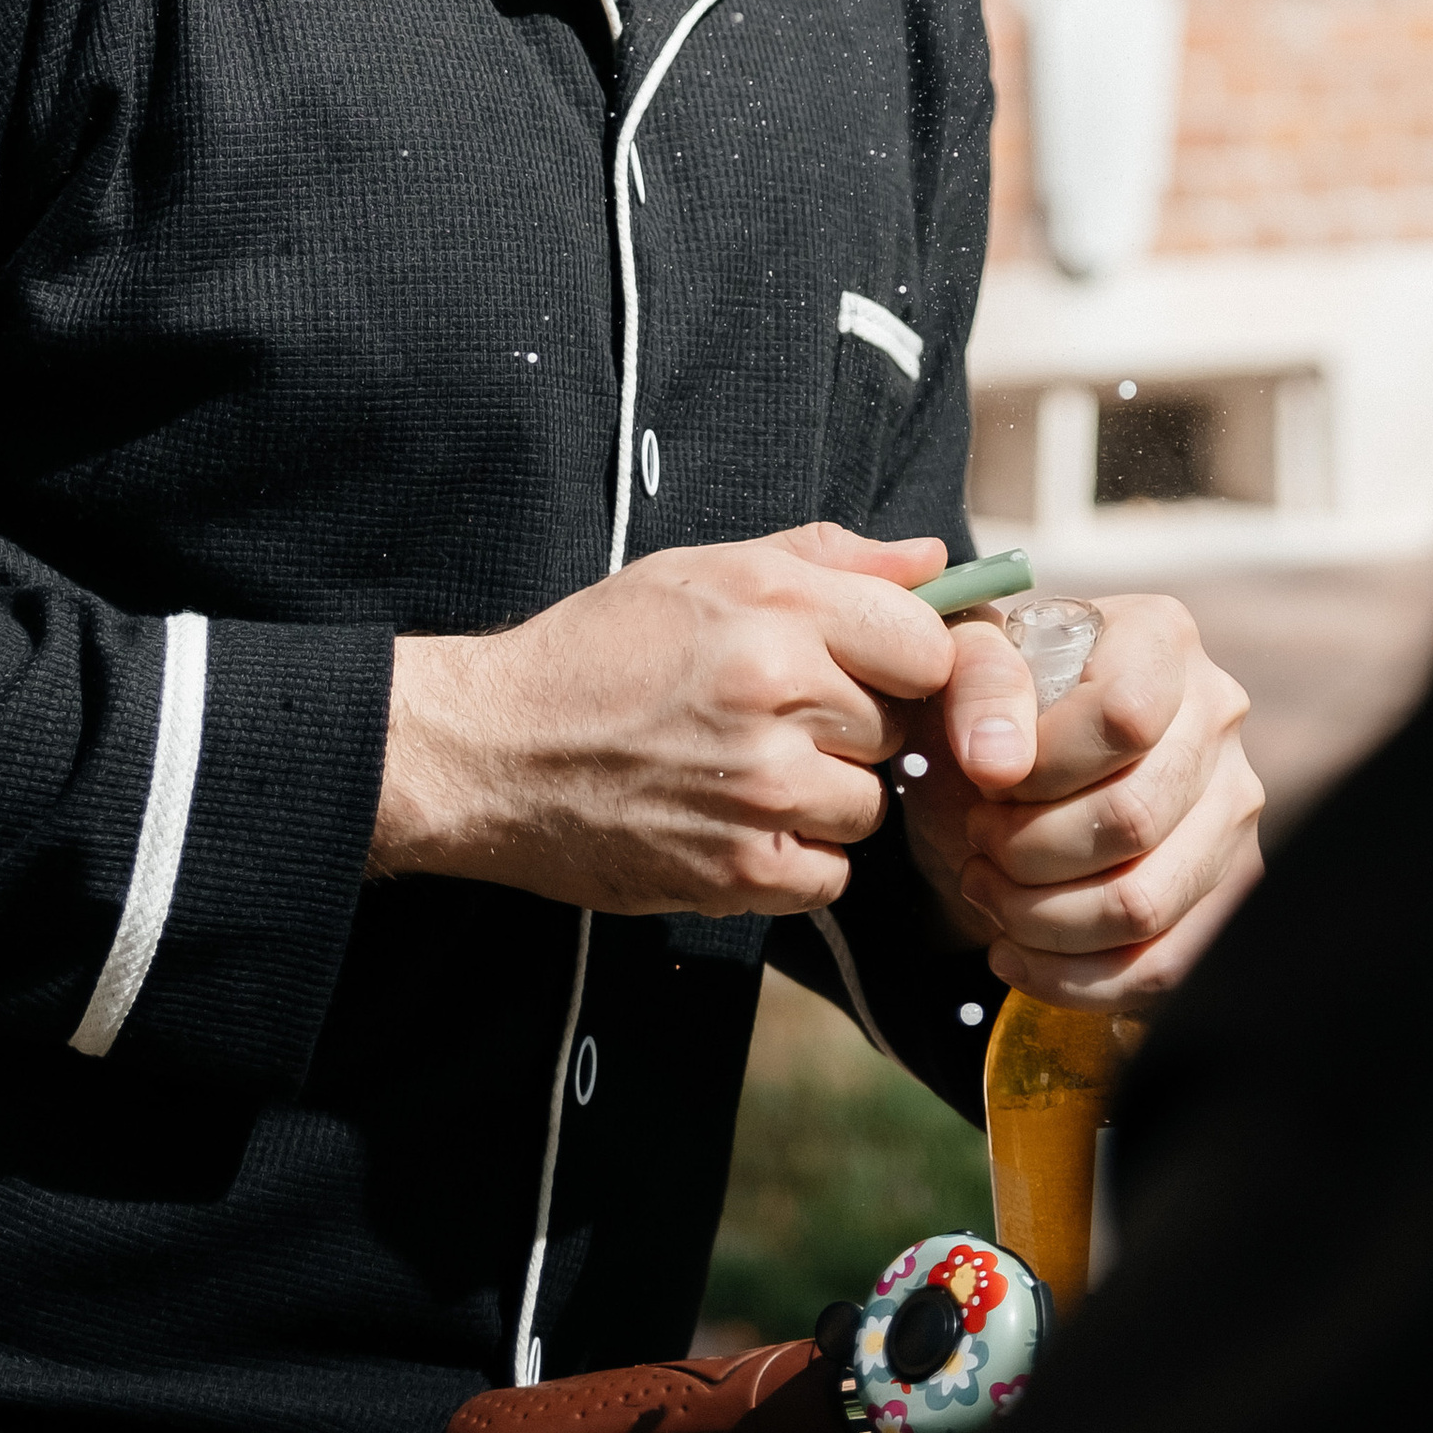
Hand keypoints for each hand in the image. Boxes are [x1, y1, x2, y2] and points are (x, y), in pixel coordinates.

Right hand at [371, 524, 959, 915]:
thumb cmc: (599, 649)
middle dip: (854, 726)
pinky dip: (796, 858)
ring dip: (826, 796)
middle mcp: (778, 695)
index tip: (869, 667)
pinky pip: (831, 874)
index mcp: (775, 608)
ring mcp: (762, 790)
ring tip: (750, 768)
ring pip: (869, 806)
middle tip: (780, 716)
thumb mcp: (704, 570)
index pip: (928, 646)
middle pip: (897, 728)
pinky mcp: (741, 871)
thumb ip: (829, 559)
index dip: (906, 660)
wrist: (497, 750)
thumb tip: (934, 560)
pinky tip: (740, 822)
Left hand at [895, 596, 1264, 1005]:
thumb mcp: (963, 665)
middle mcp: (1218, 716)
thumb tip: (999, 763)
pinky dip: (1074, 977)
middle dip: (1025, 850)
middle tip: (976, 842)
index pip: (1122, 718)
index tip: (987, 778)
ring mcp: (1234, 808)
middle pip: (1132, 819)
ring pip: (1145, 903)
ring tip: (987, 889)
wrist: (1016, 755)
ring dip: (1041, 918)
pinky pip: (1164, 966)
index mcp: (1160, 638)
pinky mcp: (1229, 890)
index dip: (1041, 766)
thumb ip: (978, 684)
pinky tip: (1014, 953)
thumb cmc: (995, 703)